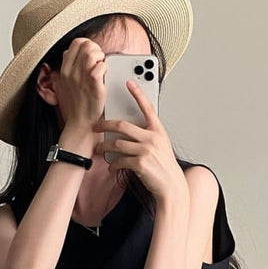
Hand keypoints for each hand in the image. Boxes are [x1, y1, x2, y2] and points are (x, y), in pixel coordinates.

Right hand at [56, 37, 106, 131]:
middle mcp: (71, 71)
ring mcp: (81, 77)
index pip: (76, 43)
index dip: (87, 45)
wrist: (80, 123)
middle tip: (99, 61)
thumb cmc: (75, 107)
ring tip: (102, 67)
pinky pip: (100, 65)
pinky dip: (105, 68)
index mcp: (64, 70)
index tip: (92, 54)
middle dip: (96, 49)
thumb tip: (69, 54)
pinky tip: (104, 76)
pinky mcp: (93, 84)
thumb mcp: (63, 85)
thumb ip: (67, 69)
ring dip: (101, 57)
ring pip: (91, 52)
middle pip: (85, 44)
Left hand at [92, 79, 186, 201]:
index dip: (138, 93)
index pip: (147, 108)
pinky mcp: (140, 163)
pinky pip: (120, 160)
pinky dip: (113, 164)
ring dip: (104, 147)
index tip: (129, 82)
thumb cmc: (164, 166)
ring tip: (99, 150)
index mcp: (158, 131)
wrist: (171, 186)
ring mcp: (146, 150)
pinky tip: (111, 167)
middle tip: (96, 126)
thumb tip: (129, 131)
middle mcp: (152, 138)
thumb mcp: (161, 146)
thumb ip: (148, 135)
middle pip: (122, 125)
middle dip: (105, 124)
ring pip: (117, 143)